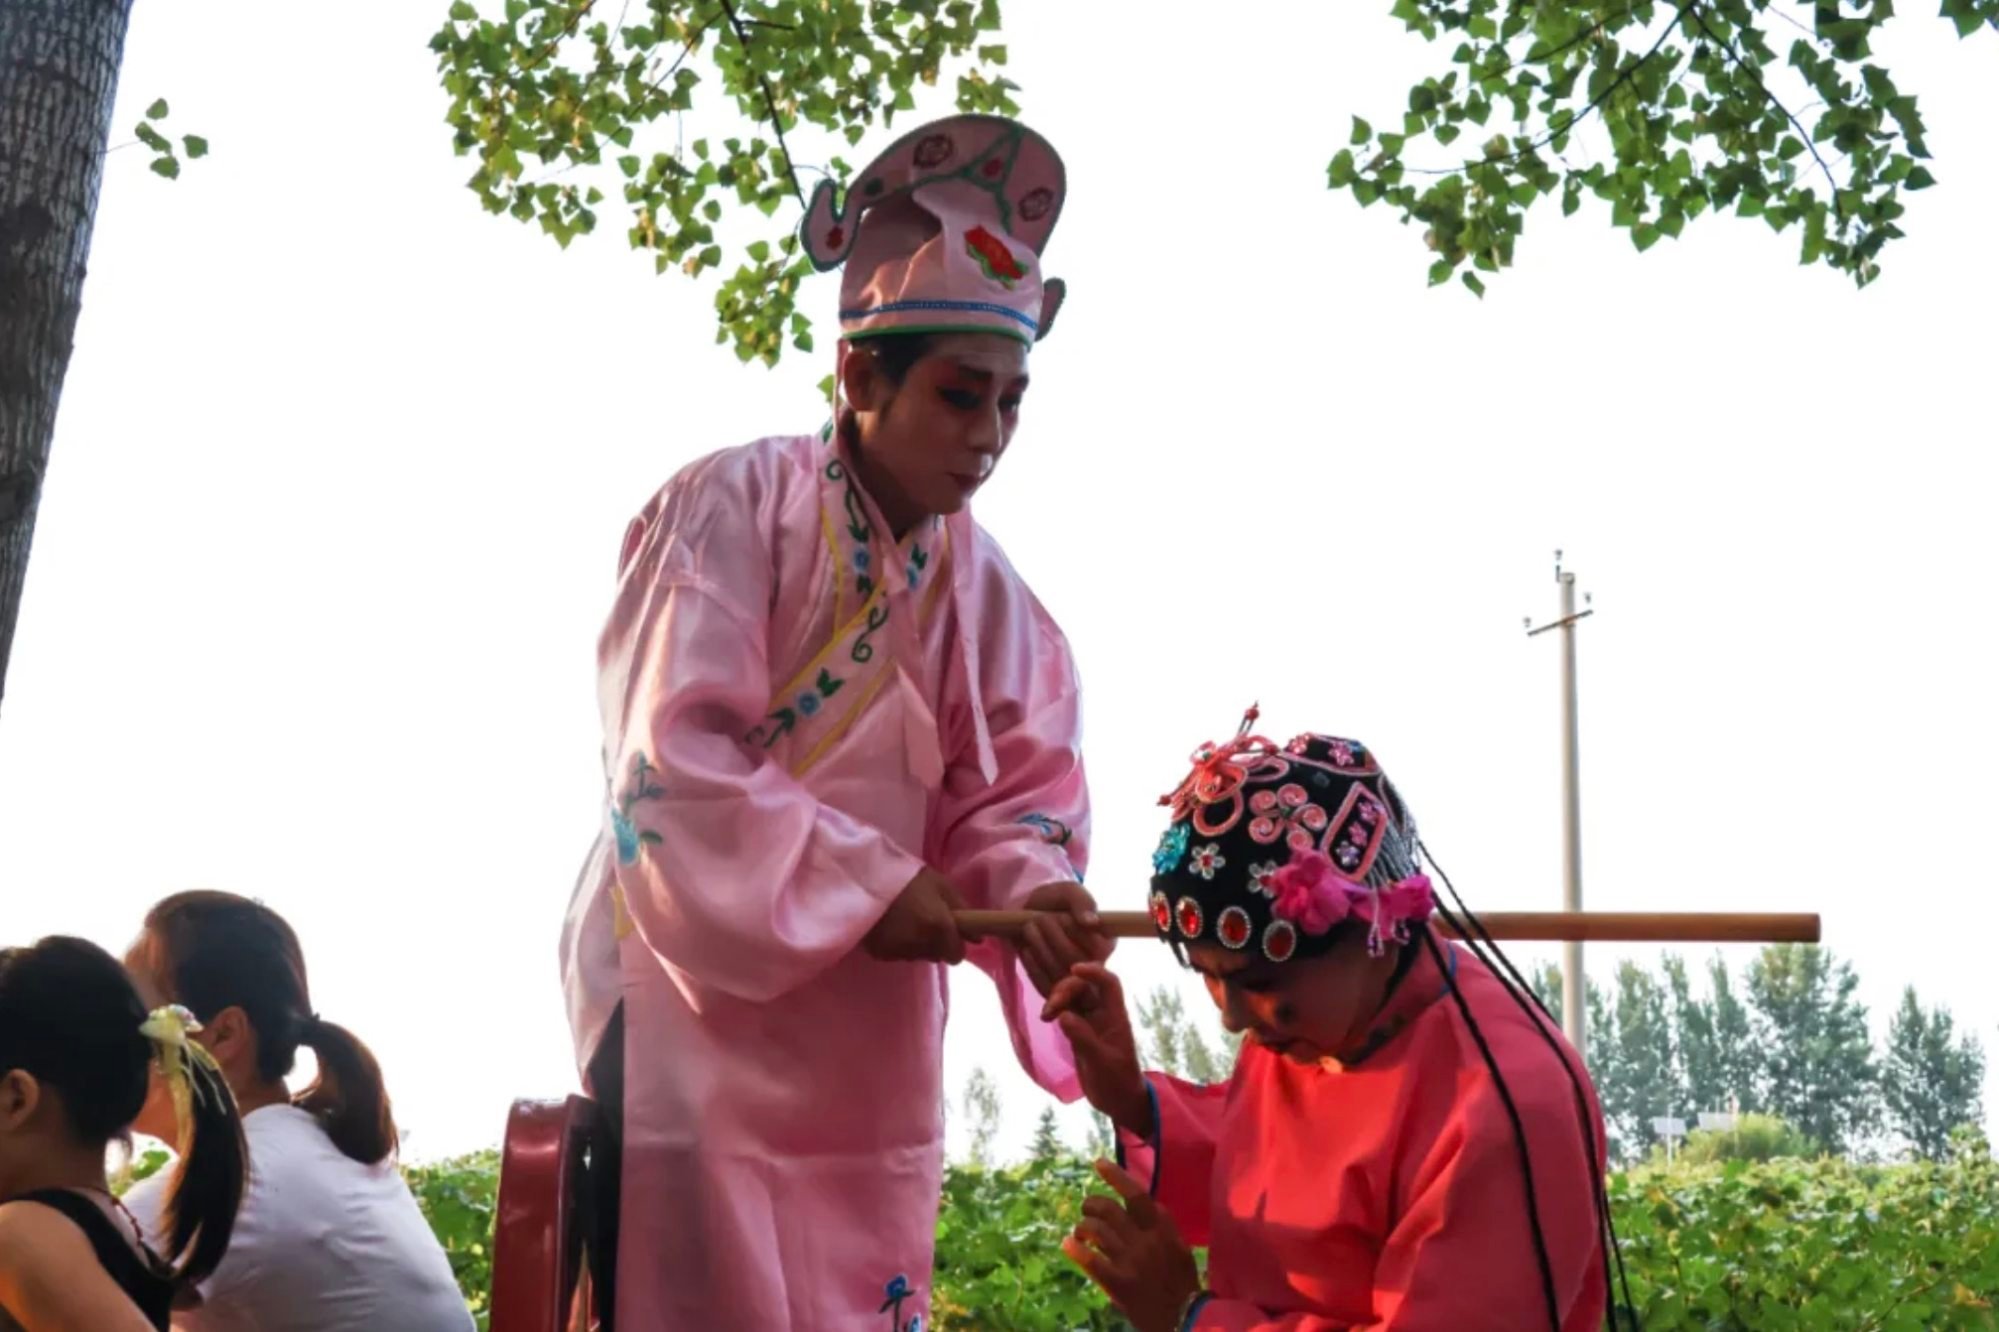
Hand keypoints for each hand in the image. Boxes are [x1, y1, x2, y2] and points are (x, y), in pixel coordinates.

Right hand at [862, 867, 969, 963]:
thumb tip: (978, 937)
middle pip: (936, 956)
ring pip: (916, 956)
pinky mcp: (880, 954)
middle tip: (922, 919)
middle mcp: (921, 944)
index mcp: (938, 926)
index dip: (954, 945)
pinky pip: (897, 954)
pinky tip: (889, 925)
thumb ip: (962, 909)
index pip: (956, 956)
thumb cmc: (907, 877)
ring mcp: (899, 952)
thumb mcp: (940, 884)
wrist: (864, 878)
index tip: (947, 932)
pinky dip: (896, 944)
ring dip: (915, 944)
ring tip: (903, 920)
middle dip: (934, 942)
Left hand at [1017, 881, 1114, 997]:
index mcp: (1106, 942)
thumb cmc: (1056, 901)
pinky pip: (1044, 985)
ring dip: (1039, 946)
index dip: (1073, 931)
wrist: (1031, 914)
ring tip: (1029, 928)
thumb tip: (1091, 922)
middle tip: (1038, 919)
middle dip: (1052, 935)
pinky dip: (1032, 965)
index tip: (1057, 916)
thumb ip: (1082, 902)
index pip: (1095, 945)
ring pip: (1058, 972)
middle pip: (1074, 958)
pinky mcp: (1055, 988)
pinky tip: (1026, 948)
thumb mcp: (1069, 892)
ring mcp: (1074, 980)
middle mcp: (1095, 964)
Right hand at [1042, 961, 1149, 1135]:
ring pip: (1071, 997)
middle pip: (1084, 986)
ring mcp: (1089, 1021)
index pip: (1109, 983)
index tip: (1074, 970)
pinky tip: (1045, 1015)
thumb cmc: (1117, 1082)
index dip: (1093, 971)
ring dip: (1056, 999)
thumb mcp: (1101, 1063)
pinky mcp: (1078, 1030)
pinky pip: (1064, 1010)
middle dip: (1065, 990)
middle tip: (1050, 1010)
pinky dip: (1054, 1008)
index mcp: (1116, 1016)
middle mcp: (1103, 1014)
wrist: (1118, 1100)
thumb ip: (1084, 1039)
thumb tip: (1063, 1016)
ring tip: (1044, 1016)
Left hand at [1061, 1158, 1202, 1331]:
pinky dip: (1075, 1250)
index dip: (1116, 1177)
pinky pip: (1091, 1260)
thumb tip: (1139, 1204)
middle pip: (1108, 1209)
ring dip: (1082, 1228)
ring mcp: (1131, 1261)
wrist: (1185, 1319)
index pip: (1136, 1195)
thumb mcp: (1178, 1247)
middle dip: (1090, 1205)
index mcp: (1162, 1228)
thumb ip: (1160, 1226)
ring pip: (1096, 1229)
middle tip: (1086, 1213)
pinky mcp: (1119, 1283)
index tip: (1098, 1163)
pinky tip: (1067, 1245)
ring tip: (1079, 1235)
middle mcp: (1146, 1239)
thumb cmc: (1181, 1283)